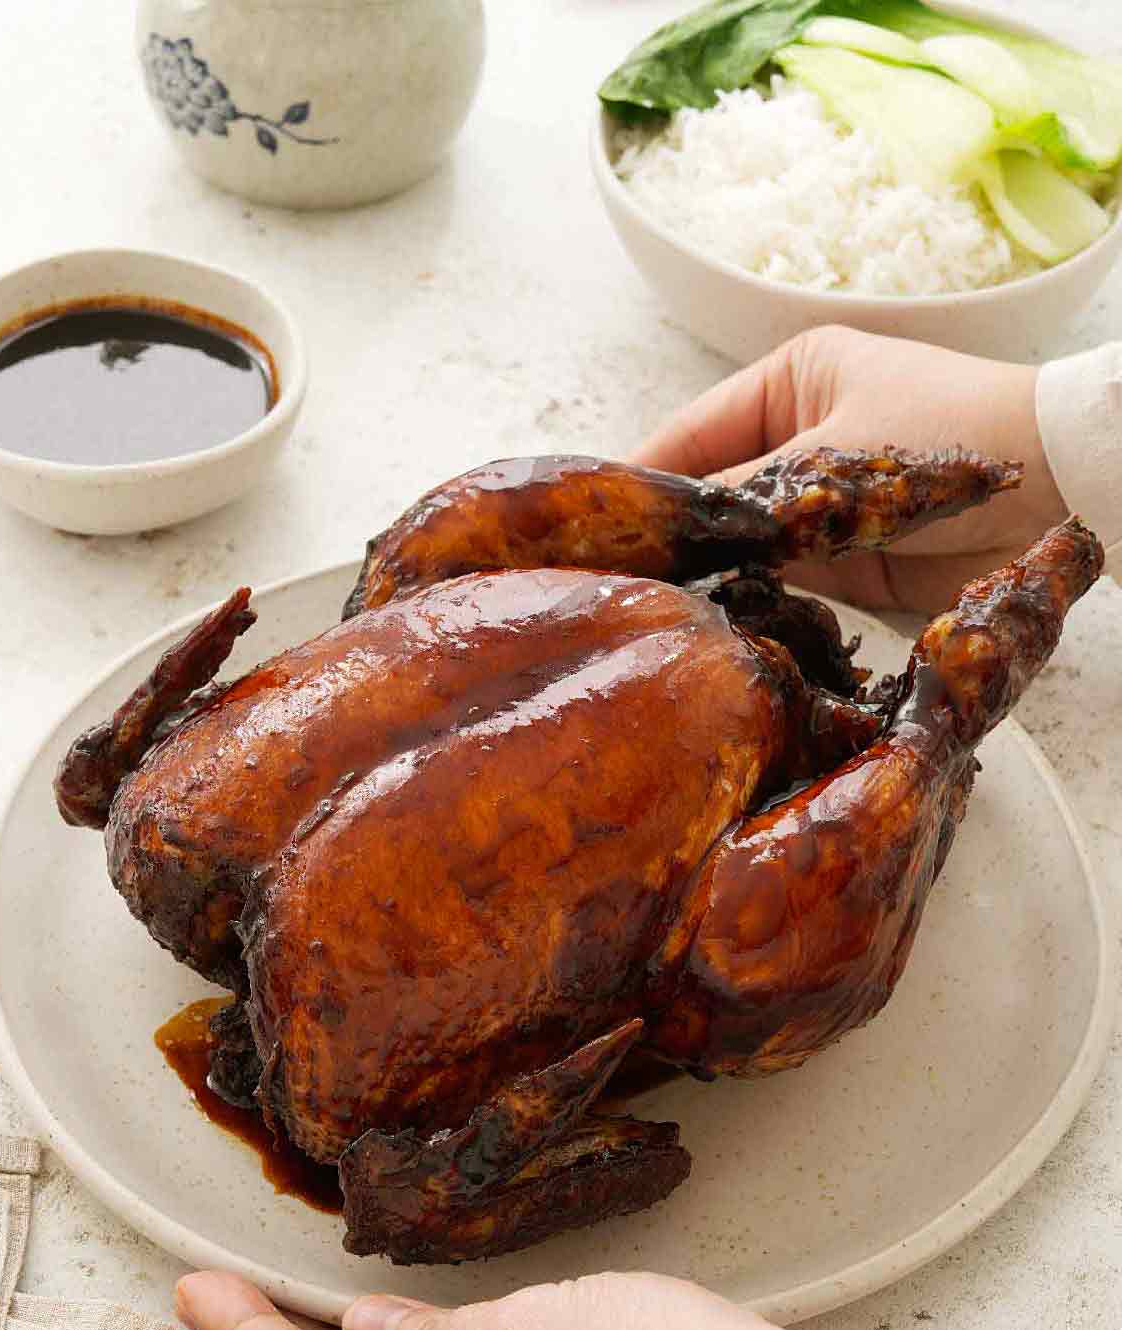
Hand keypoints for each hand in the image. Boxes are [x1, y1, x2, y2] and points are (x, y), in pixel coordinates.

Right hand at [634, 326, 1067, 613]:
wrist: (1060, 483)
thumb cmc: (952, 431)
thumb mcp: (831, 455)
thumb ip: (741, 498)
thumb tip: (664, 538)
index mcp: (789, 381)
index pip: (687, 433)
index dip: (639, 482)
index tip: (590, 528)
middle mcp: (798, 441)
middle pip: (709, 495)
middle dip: (673, 540)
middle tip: (613, 586)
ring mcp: (822, 508)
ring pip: (741, 546)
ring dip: (711, 578)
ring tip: (653, 612)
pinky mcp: (849, 566)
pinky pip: (783, 587)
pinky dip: (754, 606)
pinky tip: (715, 628)